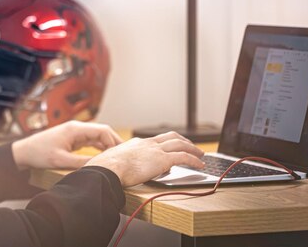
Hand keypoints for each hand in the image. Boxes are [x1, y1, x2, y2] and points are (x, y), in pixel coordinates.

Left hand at [11, 121, 122, 169]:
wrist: (24, 152)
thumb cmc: (39, 153)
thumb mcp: (61, 160)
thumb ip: (81, 163)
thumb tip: (99, 166)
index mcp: (75, 129)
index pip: (102, 130)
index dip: (115, 140)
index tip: (122, 153)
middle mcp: (77, 128)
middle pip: (102, 131)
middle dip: (114, 142)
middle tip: (124, 155)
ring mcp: (74, 133)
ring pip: (97, 136)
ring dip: (107, 145)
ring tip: (118, 157)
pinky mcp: (72, 139)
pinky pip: (90, 141)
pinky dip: (99, 147)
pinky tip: (105, 155)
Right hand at [85, 131, 204, 186]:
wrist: (108, 169)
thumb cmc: (107, 169)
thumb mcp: (114, 162)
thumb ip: (122, 163)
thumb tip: (121, 170)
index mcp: (137, 144)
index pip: (156, 140)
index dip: (167, 143)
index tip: (171, 147)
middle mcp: (148, 144)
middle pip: (171, 137)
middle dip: (184, 141)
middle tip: (191, 146)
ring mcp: (156, 150)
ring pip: (180, 144)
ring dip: (193, 149)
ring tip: (200, 155)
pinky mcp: (162, 160)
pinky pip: (184, 157)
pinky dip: (194, 160)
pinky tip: (200, 165)